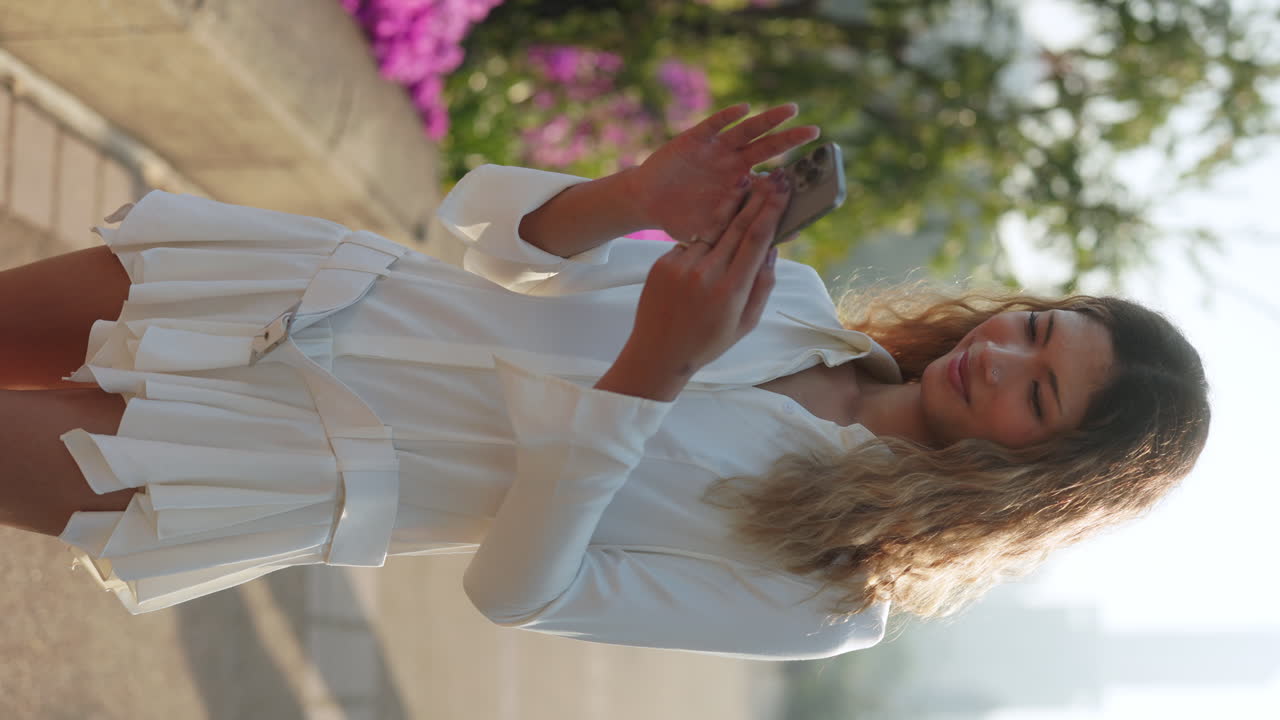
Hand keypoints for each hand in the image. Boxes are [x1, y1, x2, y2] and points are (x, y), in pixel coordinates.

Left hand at [621, 171, 791, 381]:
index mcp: (731, 290)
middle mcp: (706, 273)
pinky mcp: (662, 262)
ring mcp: (681, 266)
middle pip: (737, 226)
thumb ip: (762, 286)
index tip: (783, 191)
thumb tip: (772, 250)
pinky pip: (691, 242)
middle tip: (772, 177)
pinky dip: (706, 235)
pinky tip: (716, 225)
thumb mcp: (745, 323)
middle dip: (757, 199)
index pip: (756, 239)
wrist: (657, 352)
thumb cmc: (707, 342)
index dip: (772, 211)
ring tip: (746, 184)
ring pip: (713, 229)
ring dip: (731, 206)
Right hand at [624, 103, 817, 243]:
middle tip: (815, 132)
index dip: (791, 175)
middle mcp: (733, 163)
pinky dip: (728, 116)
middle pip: (767, 148)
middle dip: (790, 140)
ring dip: (768, 120)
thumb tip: (775, 243)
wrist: (647, 203)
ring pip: (747, 131)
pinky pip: (714, 125)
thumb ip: (739, 231)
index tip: (815, 174)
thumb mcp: (713, 230)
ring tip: (791, 110)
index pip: (770, 177)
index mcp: (740, 185)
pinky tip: (744, 109)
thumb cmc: (681, 219)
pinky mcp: (695, 139)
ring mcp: (715, 149)